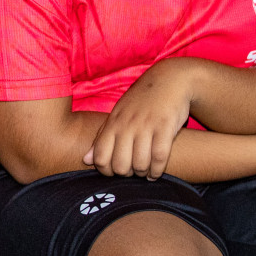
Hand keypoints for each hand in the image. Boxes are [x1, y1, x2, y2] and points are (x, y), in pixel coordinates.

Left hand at [86, 59, 194, 178]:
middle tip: (131, 172)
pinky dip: (157, 171)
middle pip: (120, 165)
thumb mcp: (117, 116)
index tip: (114, 172)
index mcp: (112, 123)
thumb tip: (85, 160)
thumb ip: (101, 138)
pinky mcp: (165, 127)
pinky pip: (159, 157)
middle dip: (126, 174)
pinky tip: (155, 173)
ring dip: (142, 173)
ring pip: (140, 164)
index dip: (106, 171)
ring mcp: (145, 126)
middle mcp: (126, 125)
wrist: (169, 81)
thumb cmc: (140, 102)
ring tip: (144, 172)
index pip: (100, 157)